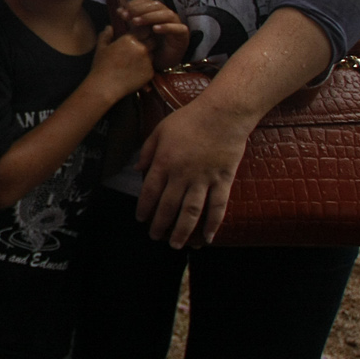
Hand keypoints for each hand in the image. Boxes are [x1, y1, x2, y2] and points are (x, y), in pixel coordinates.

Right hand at [87, 25, 153, 102]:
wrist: (105, 86)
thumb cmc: (101, 67)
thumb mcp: (101, 48)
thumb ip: (106, 35)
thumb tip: (109, 27)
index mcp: (129, 40)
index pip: (144, 30)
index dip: (142, 33)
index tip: (138, 37)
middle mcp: (141, 48)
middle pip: (152, 41)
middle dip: (148, 43)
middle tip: (138, 50)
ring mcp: (147, 61)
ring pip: (152, 54)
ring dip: (147, 56)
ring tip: (134, 63)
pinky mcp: (150, 73)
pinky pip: (151, 67)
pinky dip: (145, 68)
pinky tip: (134, 73)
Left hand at [118, 0, 190, 69]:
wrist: (160, 63)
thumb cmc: (148, 46)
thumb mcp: (136, 33)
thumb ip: (129, 21)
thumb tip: (119, 10)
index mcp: (155, 12)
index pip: (147, 1)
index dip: (134, 4)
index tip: (122, 12)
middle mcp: (166, 15)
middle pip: (156, 5)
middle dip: (140, 10)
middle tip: (128, 17)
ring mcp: (176, 24)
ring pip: (167, 14)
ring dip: (150, 16)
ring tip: (136, 22)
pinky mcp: (183, 34)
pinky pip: (178, 28)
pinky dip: (166, 27)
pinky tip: (155, 29)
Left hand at [136, 96, 251, 247]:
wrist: (222, 113)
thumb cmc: (188, 119)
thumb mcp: (159, 130)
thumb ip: (147, 151)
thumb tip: (136, 170)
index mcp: (164, 162)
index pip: (149, 192)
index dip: (144, 208)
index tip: (141, 219)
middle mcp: (182, 175)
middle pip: (168, 207)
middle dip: (160, 225)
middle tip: (155, 237)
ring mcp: (204, 179)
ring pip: (191, 212)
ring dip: (182, 231)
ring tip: (176, 244)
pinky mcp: (223, 180)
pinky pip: (218, 207)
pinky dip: (213, 224)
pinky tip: (208, 238)